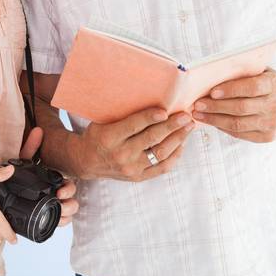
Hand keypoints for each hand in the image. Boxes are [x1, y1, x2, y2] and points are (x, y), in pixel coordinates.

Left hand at [18, 126, 77, 227]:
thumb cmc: (13, 178)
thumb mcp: (22, 163)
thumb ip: (30, 147)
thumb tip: (38, 131)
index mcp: (53, 182)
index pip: (69, 185)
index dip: (69, 189)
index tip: (60, 192)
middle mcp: (56, 195)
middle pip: (72, 201)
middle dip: (70, 204)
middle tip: (60, 203)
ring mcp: (51, 208)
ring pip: (68, 213)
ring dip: (67, 214)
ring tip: (59, 215)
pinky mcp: (45, 219)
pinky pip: (58, 223)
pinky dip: (60, 223)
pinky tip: (56, 222)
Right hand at [76, 106, 195, 181]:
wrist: (86, 161)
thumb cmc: (98, 135)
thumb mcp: (104, 121)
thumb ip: (125, 113)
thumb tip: (152, 97)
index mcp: (110, 137)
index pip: (134, 126)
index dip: (150, 117)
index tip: (165, 111)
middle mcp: (121, 154)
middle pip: (152, 139)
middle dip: (172, 126)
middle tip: (186, 116)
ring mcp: (131, 168)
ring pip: (161, 153)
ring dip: (178, 139)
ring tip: (189, 127)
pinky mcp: (139, 177)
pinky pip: (162, 168)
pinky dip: (175, 155)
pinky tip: (182, 143)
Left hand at [190, 70, 275, 142]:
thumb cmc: (271, 87)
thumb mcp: (264, 73)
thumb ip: (246, 72)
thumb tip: (215, 74)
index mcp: (274, 85)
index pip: (251, 87)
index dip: (231, 90)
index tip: (212, 92)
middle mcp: (274, 105)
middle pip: (241, 108)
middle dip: (216, 106)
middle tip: (198, 104)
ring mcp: (271, 123)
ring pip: (238, 124)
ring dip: (215, 119)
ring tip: (199, 115)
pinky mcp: (266, 137)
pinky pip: (240, 134)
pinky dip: (223, 128)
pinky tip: (213, 122)